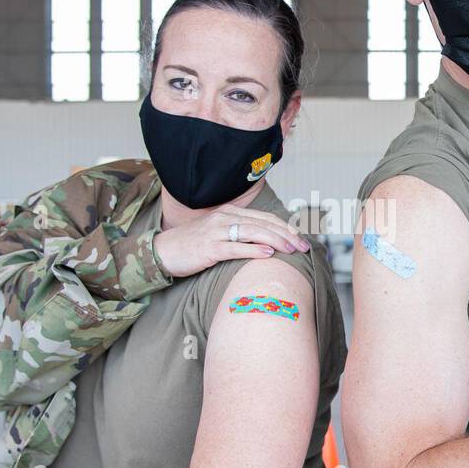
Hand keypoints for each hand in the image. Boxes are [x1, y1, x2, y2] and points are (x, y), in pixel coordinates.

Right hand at [153, 205, 311, 277]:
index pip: (265, 218)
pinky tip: (268, 254)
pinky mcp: (209, 247)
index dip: (286, 227)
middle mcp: (225, 218)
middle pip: (264, 223)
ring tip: (292, 249)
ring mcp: (217, 231)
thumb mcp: (220, 235)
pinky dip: (254, 250)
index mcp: (230, 213)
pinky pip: (236, 247)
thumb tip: (268, 245)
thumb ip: (241, 235)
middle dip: (287, 235)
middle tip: (304, 247)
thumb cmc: (194, 246)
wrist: (164, 251)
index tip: (302, 240)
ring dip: (276, 240)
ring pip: (254, 232)